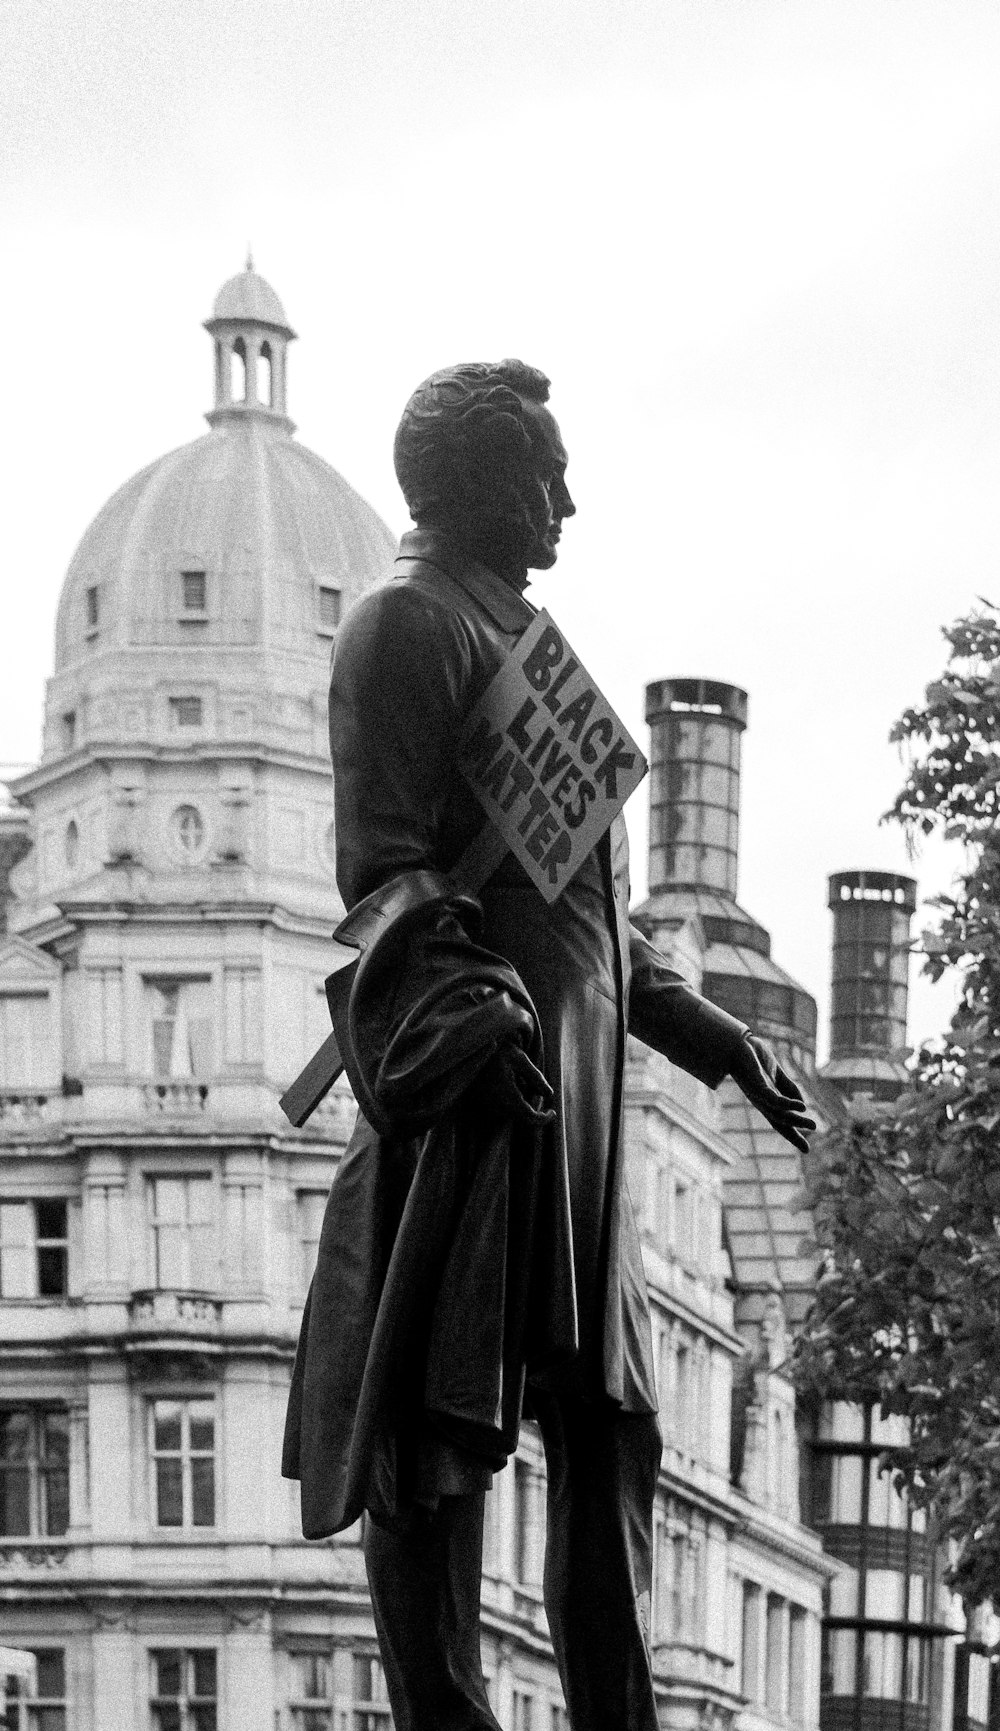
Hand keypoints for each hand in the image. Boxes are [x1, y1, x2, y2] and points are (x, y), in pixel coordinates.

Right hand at [471, 1043, 555, 1128]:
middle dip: (532, 1107)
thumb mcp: (520, 1059)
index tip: (552, 1111)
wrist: (470, 1045)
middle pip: (519, 1116)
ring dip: (520, 1102)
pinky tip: (508, 1079)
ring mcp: (486, 1103)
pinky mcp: (480, 1100)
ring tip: (518, 1078)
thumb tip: (549, 1094)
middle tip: (537, 1087)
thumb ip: (536, 1078)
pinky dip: (510, 1099)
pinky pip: (500, 1106)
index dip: (543, 1119)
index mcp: (507, 1096)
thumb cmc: (497, 1049)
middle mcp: (495, 1104)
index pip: (529, 1117)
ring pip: (510, 1111)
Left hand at [728, 1034, 815, 1152]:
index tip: (806, 1150)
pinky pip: (774, 1100)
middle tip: (807, 1149)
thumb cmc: (753, 1056)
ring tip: (813, 1124)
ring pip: (778, 1114)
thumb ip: (788, 1087)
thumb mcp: (776, 1073)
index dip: (793, 1135)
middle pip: (779, 1123)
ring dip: (796, 1121)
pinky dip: (789, 1104)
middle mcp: (761, 1101)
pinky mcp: (757, 1085)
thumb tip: (803, 1105)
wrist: (737, 1041)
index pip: (781, 1121)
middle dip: (793, 1135)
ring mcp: (759, 1094)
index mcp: (766, 1099)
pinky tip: (802, 1106)